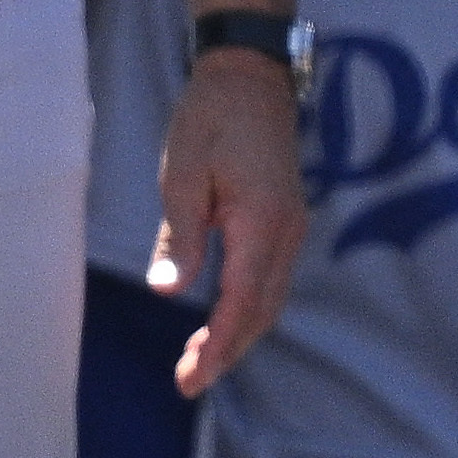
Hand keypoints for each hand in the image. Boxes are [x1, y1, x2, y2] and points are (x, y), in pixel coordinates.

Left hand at [150, 52, 309, 395]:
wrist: (250, 76)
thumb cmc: (210, 117)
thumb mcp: (182, 173)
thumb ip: (179, 237)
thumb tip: (166, 293)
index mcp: (262, 223)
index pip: (241, 303)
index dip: (217, 347)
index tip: (190, 380)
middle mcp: (287, 232)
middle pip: (262, 311)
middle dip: (228, 350)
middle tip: (188, 381)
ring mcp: (292, 227)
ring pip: (270, 299)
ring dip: (239, 333)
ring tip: (200, 360)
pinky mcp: (285, 220)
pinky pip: (270, 278)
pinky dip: (248, 307)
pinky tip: (222, 318)